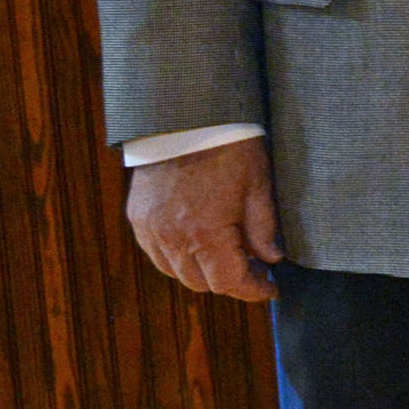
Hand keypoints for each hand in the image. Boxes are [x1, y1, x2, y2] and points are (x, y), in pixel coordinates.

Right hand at [126, 135, 278, 301]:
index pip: (228, 282)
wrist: (186, 118)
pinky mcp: (137, 218)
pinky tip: (199, 245)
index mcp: (205, 233)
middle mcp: (171, 237)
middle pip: (201, 283)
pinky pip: (157, 254)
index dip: (253, 290)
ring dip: (203, 272)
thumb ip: (264, 230)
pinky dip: (177, 258)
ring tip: (229, 256)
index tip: (271, 288)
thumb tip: (271, 260)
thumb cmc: (228, 149)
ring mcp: (149, 229)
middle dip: (230, 282)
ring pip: (176, 273)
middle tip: (256, 270)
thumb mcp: (259, 188)